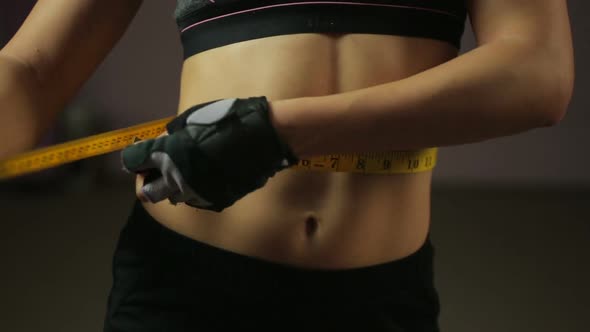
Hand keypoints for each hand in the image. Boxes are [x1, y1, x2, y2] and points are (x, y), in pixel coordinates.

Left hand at [121, 97, 298, 211]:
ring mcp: (197, 192)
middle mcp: (178, 178)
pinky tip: (205, 177)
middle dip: (150, 181)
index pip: (134, 162)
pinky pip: (196, 199)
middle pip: (148, 192)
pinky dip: (194, 191)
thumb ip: (171, 136)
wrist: (263, 136)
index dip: (136, 159)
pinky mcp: (215, 200)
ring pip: (173, 198)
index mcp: (169, 153)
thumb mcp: (192, 120)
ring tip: (186, 172)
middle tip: (159, 169)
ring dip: (173, 187)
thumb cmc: (227, 121)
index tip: (142, 156)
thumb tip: (159, 145)